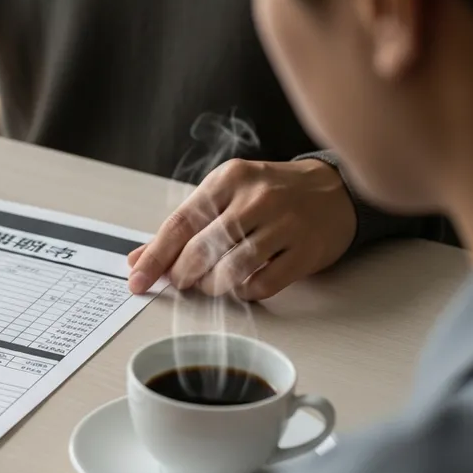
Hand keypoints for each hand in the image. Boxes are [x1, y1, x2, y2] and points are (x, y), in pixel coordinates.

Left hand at [127, 158, 355, 300]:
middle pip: (203, 248)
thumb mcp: (223, 196)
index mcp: (228, 180)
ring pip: (232, 269)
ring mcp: (285, 223)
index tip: (137, 281)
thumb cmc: (270, 194)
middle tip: (181, 282)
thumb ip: (182, 228)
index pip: (180, 223)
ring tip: (210, 284)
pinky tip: (241, 286)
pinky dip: (243, 293)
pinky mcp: (306, 250)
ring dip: (212, 286)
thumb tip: (138, 260)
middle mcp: (257, 198)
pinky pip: (262, 284)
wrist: (334, 191)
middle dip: (183, 274)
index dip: (155, 257)